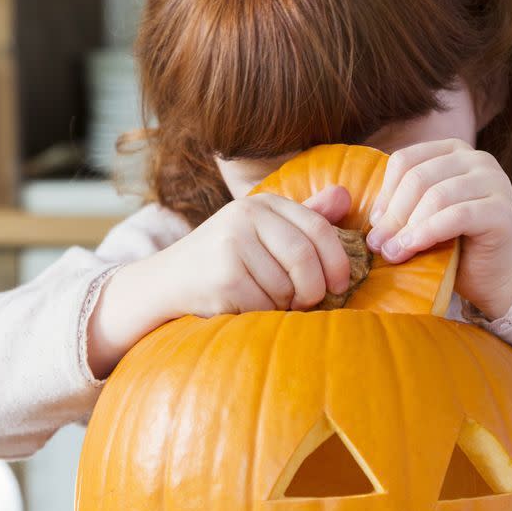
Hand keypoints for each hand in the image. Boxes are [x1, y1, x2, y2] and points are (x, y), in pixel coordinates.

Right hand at [86, 185, 352, 379]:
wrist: (166, 282)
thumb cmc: (225, 260)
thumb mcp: (263, 232)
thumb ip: (304, 217)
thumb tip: (345, 195)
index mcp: (263, 203)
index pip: (318, 229)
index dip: (338, 261)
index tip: (340, 284)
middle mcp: (246, 216)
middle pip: (305, 258)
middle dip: (313, 289)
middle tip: (307, 302)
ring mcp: (232, 244)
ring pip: (286, 287)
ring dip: (284, 305)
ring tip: (267, 301)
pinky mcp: (223, 275)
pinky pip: (264, 305)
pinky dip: (263, 315)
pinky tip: (246, 307)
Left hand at [366, 139, 511, 320]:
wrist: (491, 278)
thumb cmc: (452, 246)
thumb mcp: (421, 217)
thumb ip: (400, 205)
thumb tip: (369, 217)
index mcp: (454, 151)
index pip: (406, 160)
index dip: (384, 193)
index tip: (374, 224)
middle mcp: (478, 159)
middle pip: (419, 177)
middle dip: (392, 214)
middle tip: (376, 244)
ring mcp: (495, 182)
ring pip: (436, 196)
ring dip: (406, 228)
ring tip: (390, 252)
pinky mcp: (502, 211)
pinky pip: (456, 216)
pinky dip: (427, 233)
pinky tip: (410, 249)